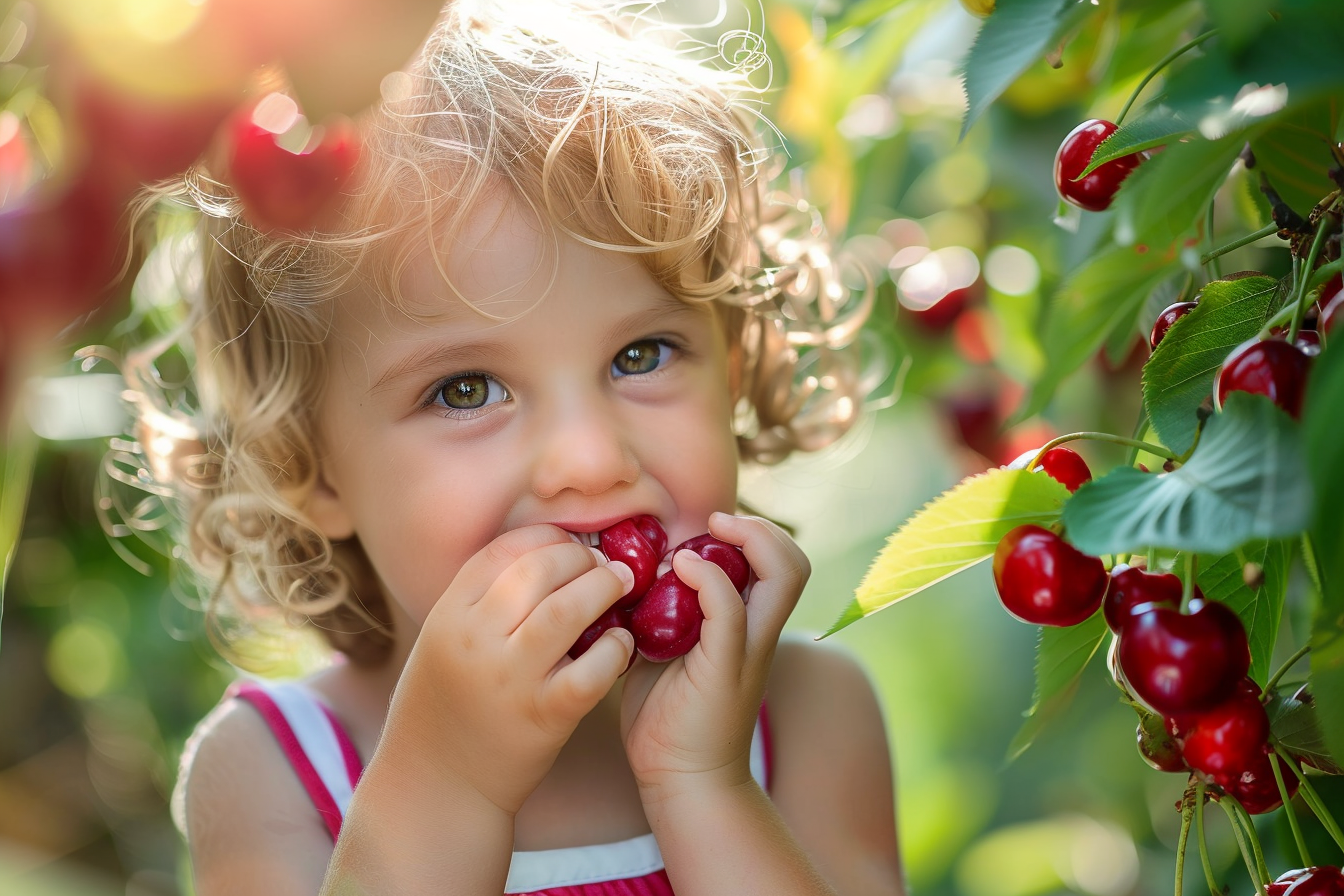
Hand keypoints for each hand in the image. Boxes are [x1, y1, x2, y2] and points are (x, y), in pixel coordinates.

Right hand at [385, 525, 634, 814]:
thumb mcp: (444, 642)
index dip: (546, 538)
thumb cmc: (447, 705)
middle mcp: (475, 641)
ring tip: (622, 585)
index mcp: (448, 616)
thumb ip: (482, 601)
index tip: (569, 544)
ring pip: (569, 608)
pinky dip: (616, 648)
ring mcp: (510, 678)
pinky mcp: (545, 715)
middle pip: (539, 569)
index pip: (503, 551)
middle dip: (580, 557)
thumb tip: (540, 551)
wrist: (437, 786)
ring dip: (603, 587)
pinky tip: (623, 643)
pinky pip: (593, 667)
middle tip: (604, 564)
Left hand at [620, 513, 808, 798]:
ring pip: (784, 575)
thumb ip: (665, 612)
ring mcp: (750, 648)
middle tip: (718, 523)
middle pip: (795, 563)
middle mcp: (761, 634)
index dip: (757, 534)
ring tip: (707, 537)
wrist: (679, 779)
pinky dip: (708, 576)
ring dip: (748, 541)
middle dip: (761, 529)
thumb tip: (634, 573)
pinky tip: (679, 569)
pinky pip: (729, 606)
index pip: (782, 565)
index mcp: (751, 627)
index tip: (713, 526)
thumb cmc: (667, 716)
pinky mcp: (726, 665)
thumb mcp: (666, 650)